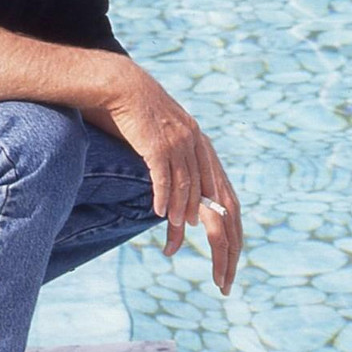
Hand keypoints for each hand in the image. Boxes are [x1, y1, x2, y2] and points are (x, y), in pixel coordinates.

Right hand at [104, 61, 242, 293]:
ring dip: (181, 218)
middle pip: (216, 199)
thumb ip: (178, 167)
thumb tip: (182, 207)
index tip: (230, 257)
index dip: (231, 229)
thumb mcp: (165, 141)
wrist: (120, 84)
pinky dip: (162, 198)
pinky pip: (163, 177)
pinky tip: (158, 215)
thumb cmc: (139, 115)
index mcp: (203, 146)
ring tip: (175, 241)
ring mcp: (178, 142)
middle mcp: (196, 144)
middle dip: (221, 239)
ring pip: (187, 190)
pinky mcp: (157, 142)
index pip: (226, 195)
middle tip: (218, 267)